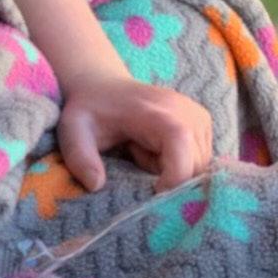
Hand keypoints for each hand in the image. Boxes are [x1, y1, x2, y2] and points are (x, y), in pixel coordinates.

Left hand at [56, 70, 212, 192]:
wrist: (102, 85)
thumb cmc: (89, 109)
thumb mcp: (74, 130)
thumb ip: (79, 156)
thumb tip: (96, 185)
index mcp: (159, 114)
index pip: (184, 157)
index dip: (173, 182)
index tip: (150, 192)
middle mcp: (187, 113)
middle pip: (194, 169)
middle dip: (167, 176)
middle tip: (134, 157)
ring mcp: (199, 117)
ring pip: (199, 168)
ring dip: (173, 170)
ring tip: (141, 150)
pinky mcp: (203, 124)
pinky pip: (201, 160)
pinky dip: (180, 163)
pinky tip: (155, 149)